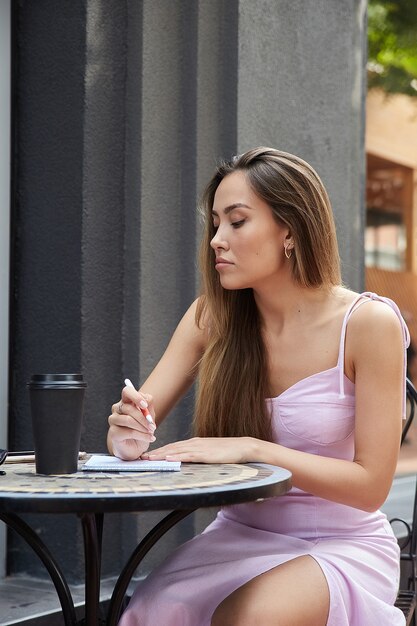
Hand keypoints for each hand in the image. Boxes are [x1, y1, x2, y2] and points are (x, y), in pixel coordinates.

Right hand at [108, 386, 156, 459]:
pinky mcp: (113, 432)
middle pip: (129, 408)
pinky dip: (142, 435)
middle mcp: (117, 408)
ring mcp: (113, 420)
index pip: (127, 391)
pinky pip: (129, 432)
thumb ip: (148, 407)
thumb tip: (147, 400)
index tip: (145, 405)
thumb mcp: (149, 417)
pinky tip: (149, 438)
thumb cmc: (142, 429)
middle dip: (144, 418)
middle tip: (153, 426)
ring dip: (143, 427)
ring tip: (151, 433)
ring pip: (128, 420)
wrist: (136, 447)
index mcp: (126, 401)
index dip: (136, 396)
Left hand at [141, 436, 257, 463]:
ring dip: (162, 455)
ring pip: (177, 451)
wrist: (243, 447)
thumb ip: (198, 455)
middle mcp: (194, 443)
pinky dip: (178, 457)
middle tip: (142, 458)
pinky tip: (169, 459)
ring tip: (150, 458)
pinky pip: (189, 455)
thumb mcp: (209, 452)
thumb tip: (187, 461)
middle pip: (171, 448)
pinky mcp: (206, 454)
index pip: (173, 447)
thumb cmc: (228, 451)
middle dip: (156, 453)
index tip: (148, 455)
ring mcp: (200, 448)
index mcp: (195, 442)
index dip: (160, 451)